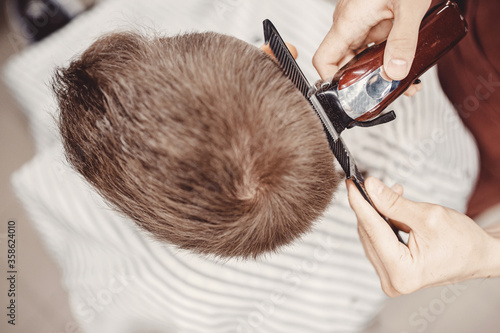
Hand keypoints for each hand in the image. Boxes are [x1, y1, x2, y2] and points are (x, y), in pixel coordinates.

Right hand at [313, 0, 430, 85]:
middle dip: (364, 82)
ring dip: (379, 72)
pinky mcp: (375, 20)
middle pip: (344, 64)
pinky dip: (387, 59)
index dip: (332, 81)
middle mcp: (350, 24)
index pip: (324, 61)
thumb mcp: (410, 7)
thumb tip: (396, 72)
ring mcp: (362, 23)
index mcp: (348, 21)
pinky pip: (375, 46)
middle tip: (384, 92)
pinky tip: (405, 65)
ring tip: (403, 83)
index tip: (351, 95)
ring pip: (361, 57)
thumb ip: (404, 41)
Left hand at [346, 177, 499, 296]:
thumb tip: (369, 186)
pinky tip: (391, 207)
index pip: (372, 230)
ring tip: (393, 193)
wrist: (480, 256)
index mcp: (402, 272)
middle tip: (371, 181)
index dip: (359, 203)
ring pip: (371, 236)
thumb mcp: (427, 216)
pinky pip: (378, 241)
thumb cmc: (463, 241)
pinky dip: (382, 222)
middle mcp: (392, 281)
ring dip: (377, 212)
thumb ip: (393, 203)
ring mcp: (390, 278)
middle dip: (370, 206)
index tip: (350, 183)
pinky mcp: (391, 272)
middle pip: (369, 234)